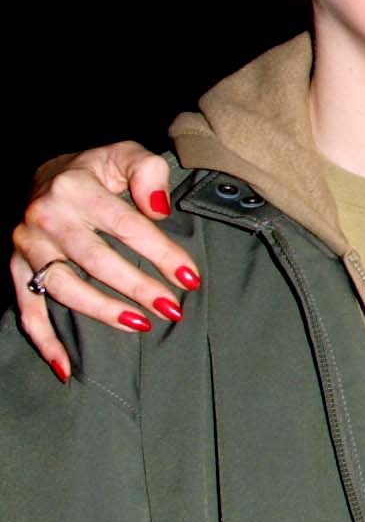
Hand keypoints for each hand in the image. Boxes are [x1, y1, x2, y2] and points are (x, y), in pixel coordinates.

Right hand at [9, 143, 191, 380]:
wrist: (47, 176)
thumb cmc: (98, 170)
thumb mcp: (126, 154)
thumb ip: (148, 171)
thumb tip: (160, 208)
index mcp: (76, 188)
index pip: (126, 226)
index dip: (160, 253)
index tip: (190, 277)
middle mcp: (46, 217)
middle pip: (96, 260)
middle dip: (137, 287)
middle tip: (172, 308)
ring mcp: (27, 246)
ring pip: (62, 287)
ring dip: (101, 311)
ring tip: (140, 325)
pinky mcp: (16, 269)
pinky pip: (26, 310)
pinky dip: (44, 341)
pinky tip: (66, 367)